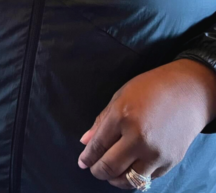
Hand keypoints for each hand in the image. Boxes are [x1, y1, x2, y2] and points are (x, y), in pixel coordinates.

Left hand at [78, 59, 215, 187]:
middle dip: (98, 171)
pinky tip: (131, 168)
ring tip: (111, 173)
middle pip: (111, 167)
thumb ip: (101, 122)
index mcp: (122, 117)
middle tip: (94, 169)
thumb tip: (85, 142)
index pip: (98, 146)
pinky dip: (136, 176)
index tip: (82, 163)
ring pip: (129, 179)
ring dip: (116, 179)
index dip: (87, 157)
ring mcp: (156, 153)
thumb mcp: (119, 98)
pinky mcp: (171, 161)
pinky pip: (148, 177)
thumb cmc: (150, 89)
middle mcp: (139, 138)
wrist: (188, 93)